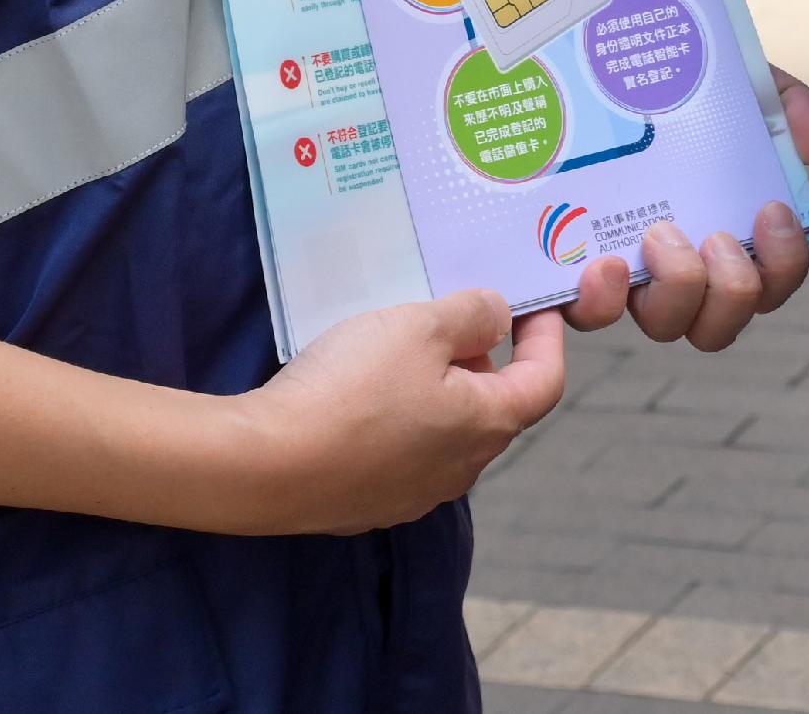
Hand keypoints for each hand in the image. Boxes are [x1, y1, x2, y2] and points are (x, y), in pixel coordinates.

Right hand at [224, 287, 569, 535]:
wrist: (263, 465)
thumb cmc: (351, 389)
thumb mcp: (420, 327)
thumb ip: (471, 314)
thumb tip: (498, 316)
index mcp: (487, 427)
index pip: (544, 382)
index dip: (545, 338)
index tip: (532, 305)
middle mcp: (460, 470)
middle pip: (494, 406)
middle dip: (484, 359)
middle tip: (452, 319)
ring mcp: (413, 494)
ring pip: (446, 431)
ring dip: (439, 388)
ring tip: (401, 349)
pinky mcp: (368, 503)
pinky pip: (401, 452)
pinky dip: (399, 417)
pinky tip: (361, 393)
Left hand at [558, 70, 808, 349]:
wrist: (616, 67)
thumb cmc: (688, 88)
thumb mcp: (745, 85)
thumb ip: (788, 106)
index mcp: (732, 237)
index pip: (770, 285)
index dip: (782, 266)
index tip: (772, 211)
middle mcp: (685, 268)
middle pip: (719, 327)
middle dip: (731, 291)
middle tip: (717, 237)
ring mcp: (633, 272)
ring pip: (665, 326)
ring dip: (677, 292)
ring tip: (662, 234)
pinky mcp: (578, 267)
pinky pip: (589, 314)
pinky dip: (601, 302)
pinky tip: (606, 263)